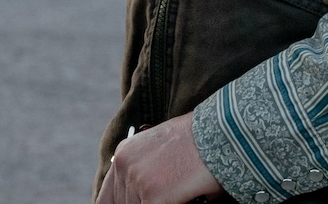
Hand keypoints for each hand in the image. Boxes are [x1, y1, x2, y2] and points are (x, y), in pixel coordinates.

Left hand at [95, 115, 225, 203]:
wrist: (219, 132)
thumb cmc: (199, 144)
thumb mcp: (160, 152)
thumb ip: (142, 172)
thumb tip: (141, 197)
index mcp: (124, 154)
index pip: (108, 197)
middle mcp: (124, 165)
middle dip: (143, 203)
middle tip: (159, 200)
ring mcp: (136, 180)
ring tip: (175, 196)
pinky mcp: (152, 196)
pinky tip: (181, 201)